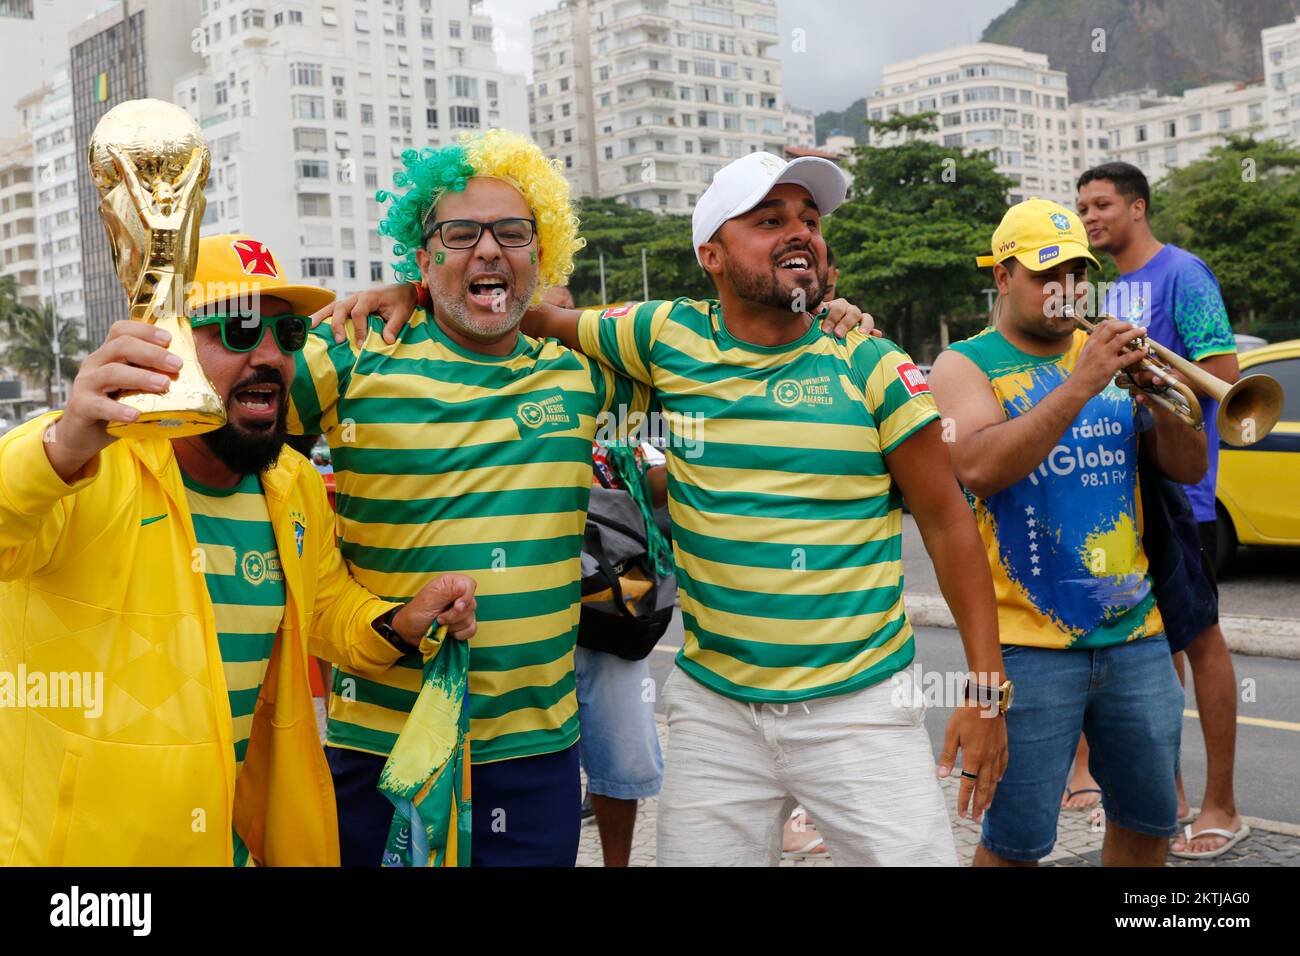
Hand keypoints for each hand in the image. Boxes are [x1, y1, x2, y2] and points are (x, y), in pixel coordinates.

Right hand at [44, 320, 182, 482]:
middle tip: (176, 365)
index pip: (121, 330)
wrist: (82, 435)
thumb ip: (153, 376)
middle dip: (152, 353)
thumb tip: (193, 371)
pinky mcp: (80, 406)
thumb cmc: (115, 406)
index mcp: (108, 354)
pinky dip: (118, 409)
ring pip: (112, 372)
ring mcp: (85, 383)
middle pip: (121, 346)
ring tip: (163, 385)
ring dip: (140, 377)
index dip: (145, 331)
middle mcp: (95, 363)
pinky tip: (134, 415)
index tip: (169, 340)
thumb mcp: (133, 388)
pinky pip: (99, 405)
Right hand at [310, 281, 419, 345]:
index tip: (361, 345)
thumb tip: (387, 341)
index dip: (358, 329)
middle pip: (341, 308)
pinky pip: (334, 309)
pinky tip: (313, 324)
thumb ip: (394, 326)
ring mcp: (352, 299)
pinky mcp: (349, 304)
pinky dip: (323, 315)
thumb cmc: (402, 302)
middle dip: (337, 324)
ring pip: (333, 306)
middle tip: (339, 341)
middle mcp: (358, 296)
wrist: (403, 290)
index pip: (359, 313)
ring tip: (311, 328)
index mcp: (370, 297)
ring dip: (321, 316)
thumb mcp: (402, 314)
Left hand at [391, 573, 477, 645]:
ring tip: (440, 624)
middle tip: (439, 618)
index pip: (469, 585)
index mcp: (450, 584)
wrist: (411, 633)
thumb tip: (464, 586)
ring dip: (453, 626)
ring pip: (471, 619)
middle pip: (471, 605)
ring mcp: (462, 610)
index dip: (466, 597)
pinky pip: (471, 629)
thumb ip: (447, 592)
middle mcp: (458, 595)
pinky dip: (460, 634)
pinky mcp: (463, 624)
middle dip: (454, 616)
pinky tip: (448, 632)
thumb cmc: (416, 614)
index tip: (456, 607)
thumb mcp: (429, 601)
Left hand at [817, 297, 879, 338]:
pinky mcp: (866, 331)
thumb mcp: (812, 319)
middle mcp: (850, 311)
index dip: (832, 317)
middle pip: (852, 312)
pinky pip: (874, 331)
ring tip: (861, 334)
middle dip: (846, 323)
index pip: (838, 307)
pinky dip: (875, 333)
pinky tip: (876, 336)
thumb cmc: (817, 327)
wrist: (823, 336)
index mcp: (837, 306)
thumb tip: (817, 309)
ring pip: (866, 318)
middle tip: (838, 335)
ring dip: (865, 325)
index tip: (825, 330)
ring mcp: (859, 320)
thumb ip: (814, 311)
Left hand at [937, 702, 1008, 821]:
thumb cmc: (966, 715)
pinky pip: (1002, 766)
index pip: (968, 785)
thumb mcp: (951, 734)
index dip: (964, 800)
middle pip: (983, 788)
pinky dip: (999, 776)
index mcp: (973, 757)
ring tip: (986, 807)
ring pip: (994, 780)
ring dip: (989, 795)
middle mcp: (987, 759)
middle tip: (975, 819)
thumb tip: (940, 775)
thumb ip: (947, 755)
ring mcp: (997, 753)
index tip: (962, 814)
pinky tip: (997, 781)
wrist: (987, 700)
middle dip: (979, 805)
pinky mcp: (1003, 746)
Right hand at [1070, 319, 1149, 398]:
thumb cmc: (1083, 371)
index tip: (1125, 325)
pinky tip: (1144, 350)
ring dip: (1135, 333)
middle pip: (1113, 328)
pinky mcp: (1110, 367)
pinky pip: (1127, 357)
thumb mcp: (1086, 353)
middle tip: (1135, 327)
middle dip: (1127, 325)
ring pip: (1121, 339)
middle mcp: (1096, 346)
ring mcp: (1104, 356)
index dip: (1117, 322)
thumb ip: (1097, 344)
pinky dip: (1138, 352)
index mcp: (1091, 342)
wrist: (1078, 386)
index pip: (1104, 324)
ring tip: (1143, 332)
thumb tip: (1111, 338)